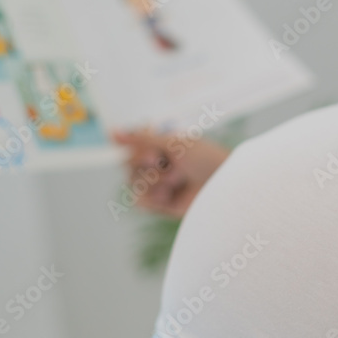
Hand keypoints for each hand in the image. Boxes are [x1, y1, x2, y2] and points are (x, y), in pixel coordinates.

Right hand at [113, 129, 230, 218]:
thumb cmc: (206, 158)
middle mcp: (160, 166)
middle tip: (160, 162)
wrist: (226, 186)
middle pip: (129, 166)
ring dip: (150, 181)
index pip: (133, 147)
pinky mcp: (164, 206)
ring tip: (173, 182)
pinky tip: (167, 195)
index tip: (153, 152)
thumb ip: (142, 138)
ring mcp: (161, 185)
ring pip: (132, 184)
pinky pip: (140, 202)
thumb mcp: (174, 142)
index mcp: (163, 147)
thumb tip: (111, 132)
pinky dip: (150, 197)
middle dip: (143, 164)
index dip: (138, 150)